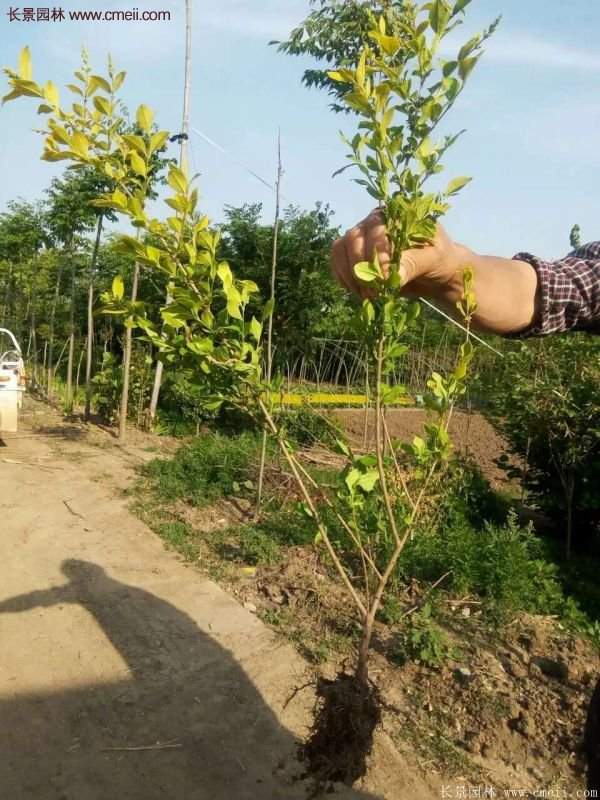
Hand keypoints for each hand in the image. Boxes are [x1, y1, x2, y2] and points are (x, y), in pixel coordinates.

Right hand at [331, 209, 463, 300]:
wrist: (435, 272)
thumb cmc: (439, 260)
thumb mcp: (434, 260)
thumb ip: (414, 263)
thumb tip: (392, 274)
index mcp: (396, 214)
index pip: (376, 230)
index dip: (376, 256)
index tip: (385, 281)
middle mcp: (374, 221)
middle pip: (353, 239)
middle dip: (361, 269)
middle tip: (374, 293)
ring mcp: (361, 236)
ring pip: (340, 249)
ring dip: (349, 275)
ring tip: (368, 296)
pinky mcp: (353, 253)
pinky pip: (337, 261)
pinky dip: (344, 279)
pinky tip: (359, 292)